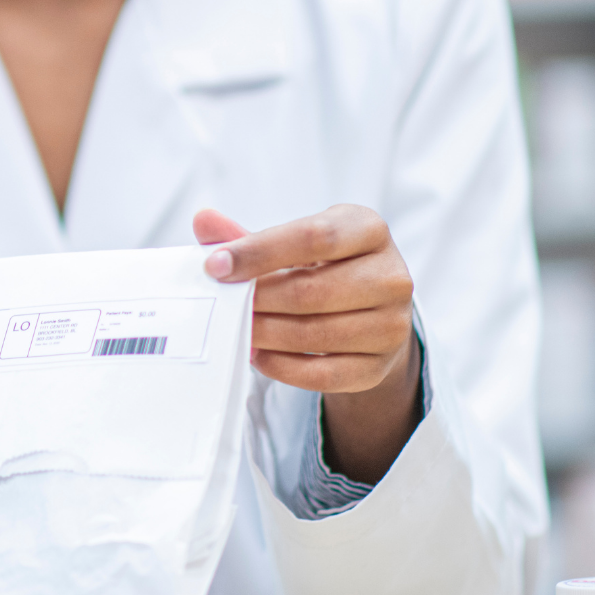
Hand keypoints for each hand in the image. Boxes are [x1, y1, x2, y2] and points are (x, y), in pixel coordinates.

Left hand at [196, 206, 421, 483]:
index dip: (259, 252)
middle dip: (258, 300)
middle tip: (223, 305)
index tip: (216, 266)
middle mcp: (390, 275)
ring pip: (314, 334)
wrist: (373, 313)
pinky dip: (281, 366)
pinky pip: (322, 373)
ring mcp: (391, 324)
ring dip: (265, 334)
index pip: (312, 237)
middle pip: (311, 291)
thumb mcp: (296, 242)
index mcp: (369, 229)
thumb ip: (250, 237)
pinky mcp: (378, 366)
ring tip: (236, 330)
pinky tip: (258, 354)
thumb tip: (203, 221)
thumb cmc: (326, 267)